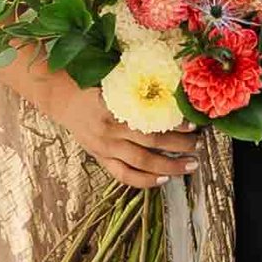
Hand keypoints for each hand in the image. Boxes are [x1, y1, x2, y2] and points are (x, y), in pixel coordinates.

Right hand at [15, 55, 199, 189]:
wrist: (63, 99)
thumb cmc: (93, 84)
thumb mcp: (114, 80)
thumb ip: (138, 87)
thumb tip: (174, 89)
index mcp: (114, 106)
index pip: (150, 119)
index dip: (174, 124)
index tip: (193, 123)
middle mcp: (109, 130)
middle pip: (151, 142)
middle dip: (179, 145)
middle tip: (198, 144)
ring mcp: (104, 147)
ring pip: (142, 163)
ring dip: (169, 166)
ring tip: (190, 165)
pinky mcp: (101, 158)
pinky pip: (124, 176)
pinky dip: (145, 181)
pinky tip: (164, 180)